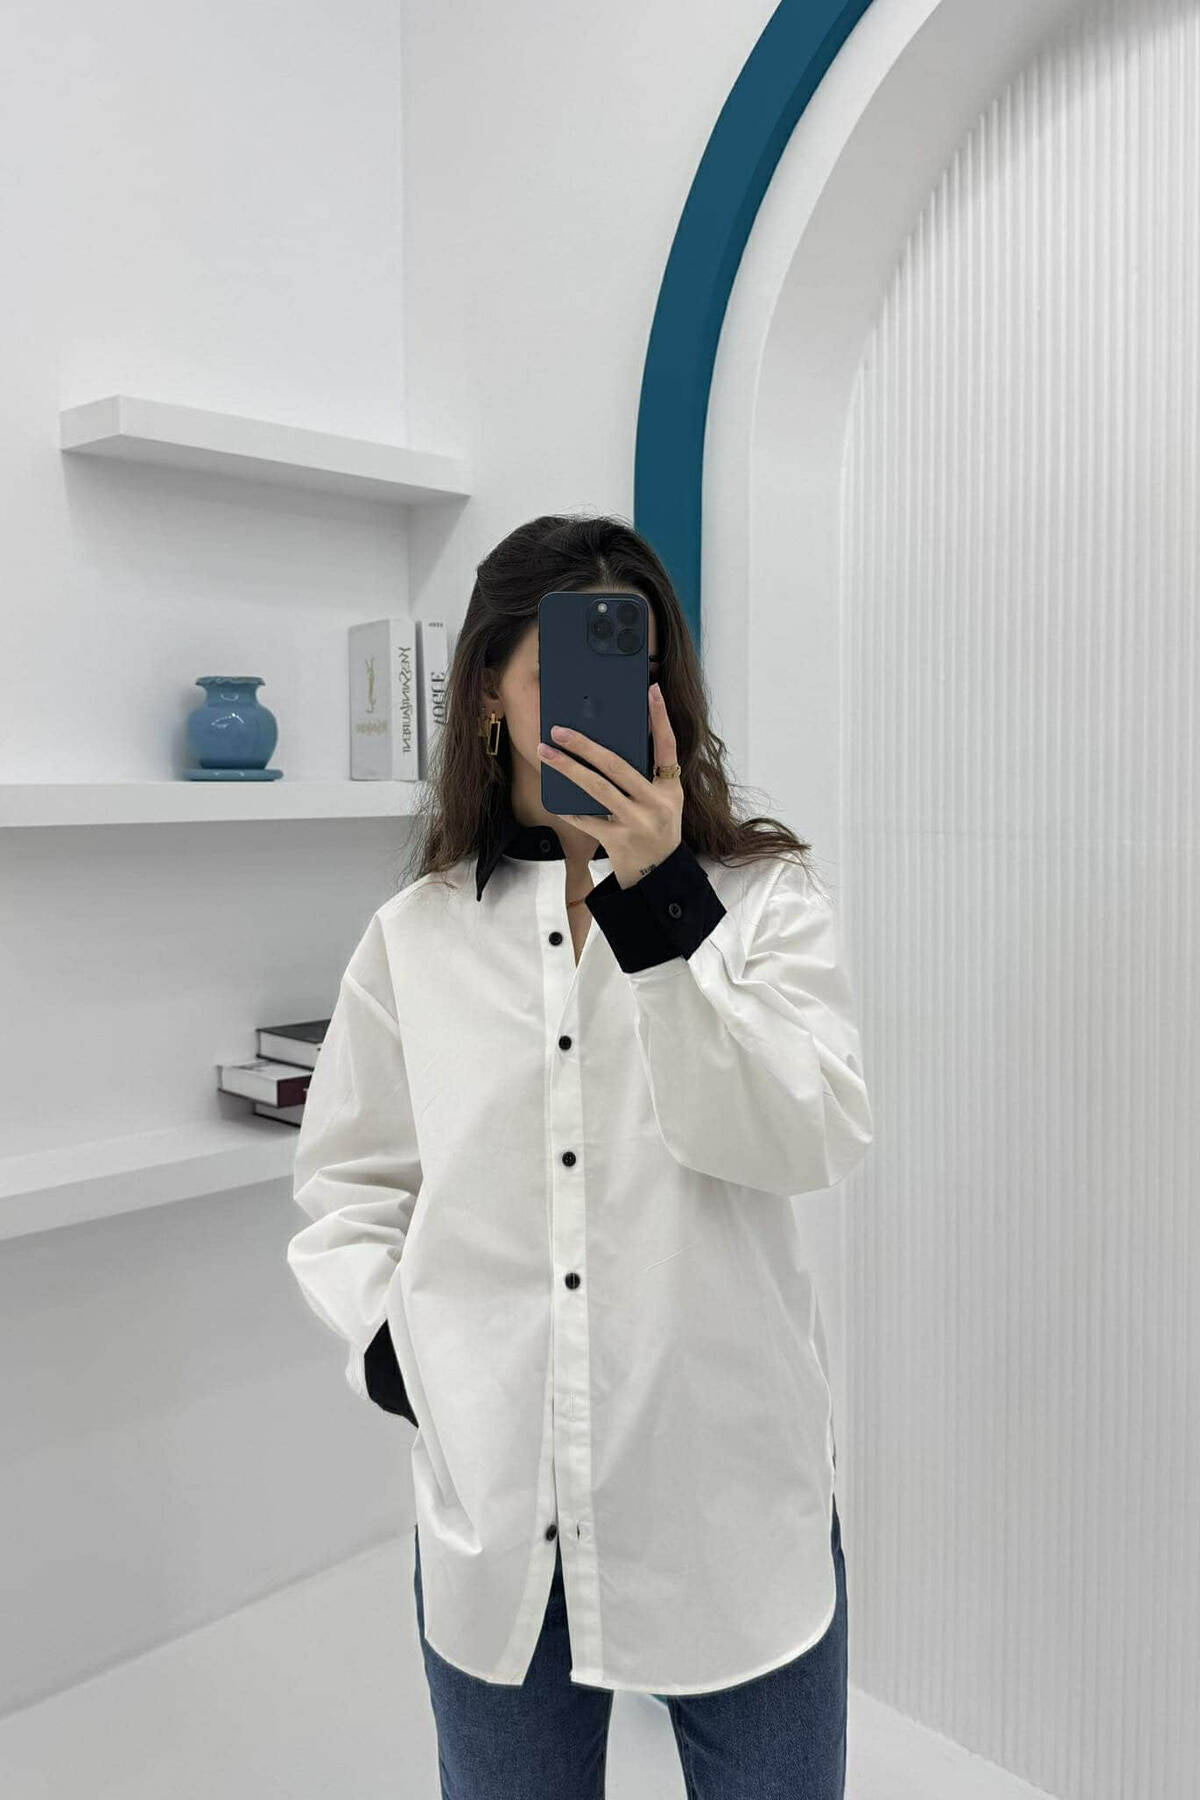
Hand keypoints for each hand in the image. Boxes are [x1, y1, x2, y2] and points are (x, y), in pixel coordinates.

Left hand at [537, 683, 682, 888]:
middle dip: (584, 744)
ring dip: (567, 768)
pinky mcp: (618, 840)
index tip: (651, 690)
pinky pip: (587, 819)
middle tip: (559, 729)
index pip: (668, 746)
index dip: (660, 718)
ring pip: (596, 788)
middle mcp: (657, 803)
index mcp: (671, 789)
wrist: (657, 875)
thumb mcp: (664, 801)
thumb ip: (647, 776)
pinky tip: (555, 798)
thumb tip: (612, 743)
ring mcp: (637, 822)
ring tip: (545, 752)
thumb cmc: (655, 829)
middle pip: (617, 765)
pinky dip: (570, 808)